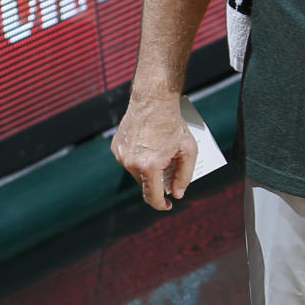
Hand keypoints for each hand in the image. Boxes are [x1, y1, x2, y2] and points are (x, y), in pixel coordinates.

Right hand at [110, 93, 197, 210]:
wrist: (153, 99)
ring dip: (148, 170)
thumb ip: (184, 176)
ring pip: (136, 173)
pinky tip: (149, 148)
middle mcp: (131, 163)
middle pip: (145, 184)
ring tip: (160, 155)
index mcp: (149, 166)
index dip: (161, 205)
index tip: (168, 205)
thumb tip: (177, 193)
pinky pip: (129, 160)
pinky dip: (139, 159)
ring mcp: (121, 155)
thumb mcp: (187, 151)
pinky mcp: (116, 147)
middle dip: (157, 183)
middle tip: (170, 172)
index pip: (152, 197)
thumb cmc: (173, 124)